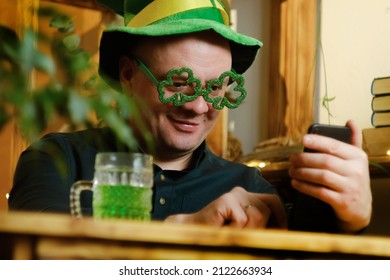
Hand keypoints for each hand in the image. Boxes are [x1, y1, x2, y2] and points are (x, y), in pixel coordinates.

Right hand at [164, 186, 287, 228]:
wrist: (192, 231)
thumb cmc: (218, 232)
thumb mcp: (243, 228)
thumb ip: (259, 224)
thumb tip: (282, 229)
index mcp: (247, 196)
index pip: (273, 200)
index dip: (281, 216)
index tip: (283, 231)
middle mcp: (241, 192)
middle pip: (266, 211)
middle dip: (261, 228)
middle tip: (244, 236)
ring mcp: (233, 195)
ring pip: (257, 217)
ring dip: (246, 231)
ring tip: (230, 232)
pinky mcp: (226, 201)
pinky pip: (242, 221)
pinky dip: (234, 231)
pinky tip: (223, 229)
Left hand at [289, 120, 371, 232]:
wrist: (361, 209)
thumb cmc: (353, 180)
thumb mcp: (357, 160)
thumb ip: (353, 141)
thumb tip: (350, 121)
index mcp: (358, 157)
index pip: (335, 146)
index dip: (318, 141)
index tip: (302, 139)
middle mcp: (356, 171)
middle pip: (325, 161)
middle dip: (304, 159)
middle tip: (291, 159)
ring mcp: (350, 187)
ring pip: (321, 176)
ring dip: (302, 172)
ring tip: (291, 170)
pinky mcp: (342, 202)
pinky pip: (319, 192)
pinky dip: (304, 187)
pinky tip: (295, 183)